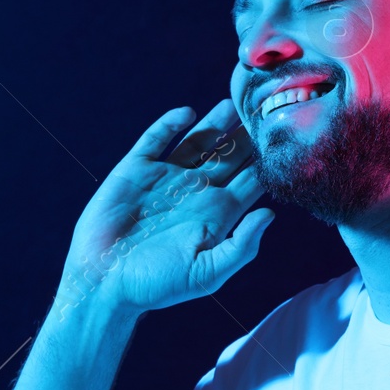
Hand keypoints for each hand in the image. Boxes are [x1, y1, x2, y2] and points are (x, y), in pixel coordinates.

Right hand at [59, 99, 272, 317]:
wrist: (103, 283)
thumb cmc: (156, 285)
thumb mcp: (207, 273)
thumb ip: (242, 246)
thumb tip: (270, 214)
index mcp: (218, 214)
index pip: (251, 181)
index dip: (267, 162)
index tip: (285, 140)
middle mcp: (196, 192)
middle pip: (230, 155)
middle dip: (247, 135)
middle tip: (264, 110)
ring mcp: (166, 178)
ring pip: (198, 141)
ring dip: (215, 123)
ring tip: (231, 104)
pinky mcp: (136, 170)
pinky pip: (156, 140)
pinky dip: (170, 124)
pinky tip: (186, 113)